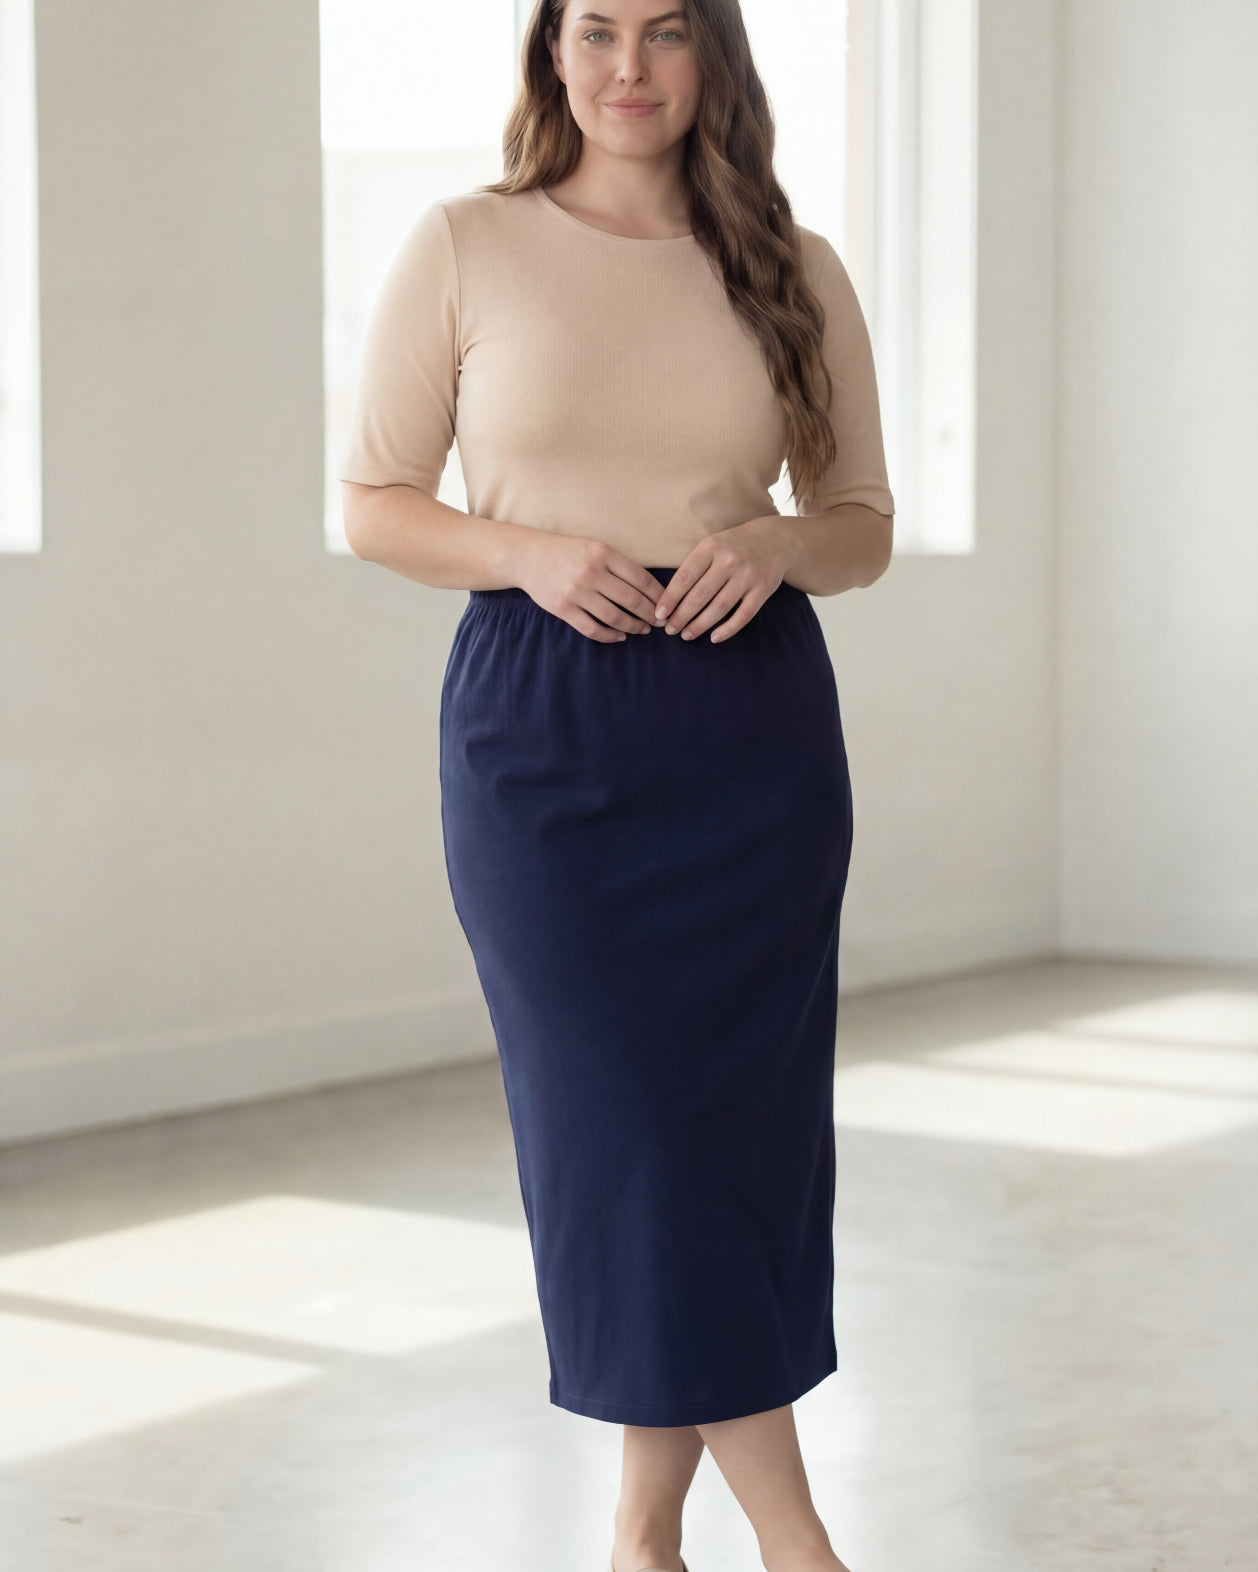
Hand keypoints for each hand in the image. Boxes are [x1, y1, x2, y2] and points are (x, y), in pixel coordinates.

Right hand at [514, 533, 664, 642]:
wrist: (528, 557)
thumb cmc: (567, 552)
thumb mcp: (594, 547)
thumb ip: (619, 564)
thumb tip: (650, 589)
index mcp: (603, 553)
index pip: (640, 578)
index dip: (658, 595)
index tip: (666, 605)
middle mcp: (590, 572)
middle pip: (631, 600)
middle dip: (650, 614)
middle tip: (658, 622)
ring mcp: (576, 592)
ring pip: (614, 617)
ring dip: (633, 627)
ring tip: (642, 630)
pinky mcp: (563, 609)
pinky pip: (592, 629)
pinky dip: (610, 636)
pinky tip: (620, 636)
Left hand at [653, 518, 790, 642]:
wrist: (775, 540)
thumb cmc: (733, 546)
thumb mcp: (712, 545)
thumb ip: (694, 566)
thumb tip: (669, 598)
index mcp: (711, 547)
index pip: (684, 577)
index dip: (670, 598)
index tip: (659, 614)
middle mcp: (729, 560)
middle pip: (700, 595)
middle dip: (681, 616)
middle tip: (670, 629)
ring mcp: (748, 575)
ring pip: (719, 607)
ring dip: (700, 625)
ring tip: (686, 635)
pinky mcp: (763, 589)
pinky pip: (743, 615)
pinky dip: (728, 629)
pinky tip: (714, 638)